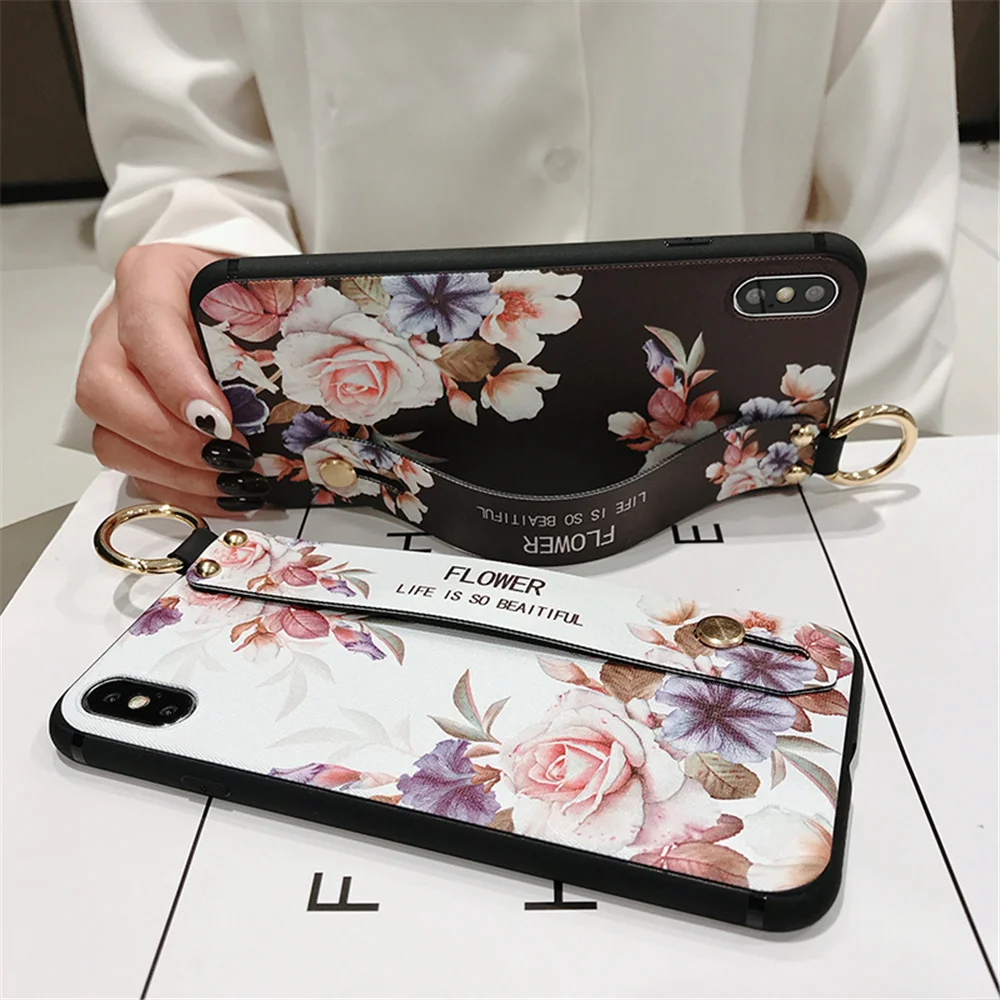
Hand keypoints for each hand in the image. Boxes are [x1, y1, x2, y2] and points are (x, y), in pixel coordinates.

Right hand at [76, 243, 267, 515]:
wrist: (217, 293)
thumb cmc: (240, 291)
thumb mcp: (258, 290)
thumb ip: (269, 326)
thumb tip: (310, 390)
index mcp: (149, 278)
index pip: (146, 329)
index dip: (178, 384)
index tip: (221, 423)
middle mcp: (114, 329)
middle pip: (103, 393)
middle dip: (170, 440)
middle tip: (231, 457)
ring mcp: (111, 375)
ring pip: (110, 437)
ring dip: (175, 473)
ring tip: (233, 480)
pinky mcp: (120, 418)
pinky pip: (131, 465)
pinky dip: (178, 489)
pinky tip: (222, 493)